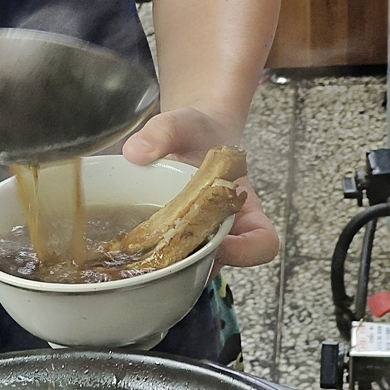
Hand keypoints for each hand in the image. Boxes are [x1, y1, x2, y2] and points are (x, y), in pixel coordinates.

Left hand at [122, 107, 279, 270]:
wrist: (185, 133)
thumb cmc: (198, 131)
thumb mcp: (183, 122)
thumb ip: (164, 131)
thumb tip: (136, 151)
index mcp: (242, 205)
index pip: (262, 242)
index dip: (247, 251)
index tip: (221, 244)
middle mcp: (223, 228)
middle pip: (223, 263)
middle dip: (195, 265)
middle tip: (164, 256)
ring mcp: (198, 236)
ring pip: (193, 267)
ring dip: (169, 266)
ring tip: (141, 257)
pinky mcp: (173, 238)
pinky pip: (166, 258)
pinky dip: (149, 258)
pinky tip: (126, 252)